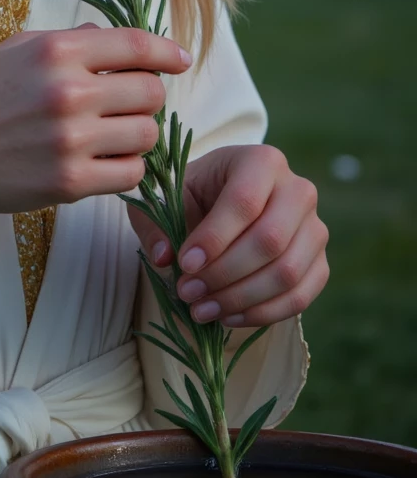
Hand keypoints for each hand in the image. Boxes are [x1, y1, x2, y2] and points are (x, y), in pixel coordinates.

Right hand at [0, 22, 191, 218]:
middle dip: (149, 97)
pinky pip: (132, 175)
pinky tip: (107, 161)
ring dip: (140, 135)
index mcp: (57, 50)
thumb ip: (69, 39)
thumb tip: (110, 35)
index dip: (167, 52)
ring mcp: (71, 140)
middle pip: (151, 93)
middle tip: (130, 104)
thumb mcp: (18, 49)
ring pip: (148, 135)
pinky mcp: (70, 182)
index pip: (136, 44)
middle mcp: (68, 91)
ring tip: (115, 134)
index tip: (181, 60)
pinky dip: (128, 168)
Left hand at [126, 144, 328, 328]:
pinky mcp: (319, 262)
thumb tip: (164, 258)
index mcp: (261, 161)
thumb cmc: (196, 195)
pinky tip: (228, 317)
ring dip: (241, 299)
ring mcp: (315, 227)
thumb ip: (157, 224)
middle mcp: (298, 190)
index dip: (214, 238)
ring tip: (202, 309)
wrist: (226, 204)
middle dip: (225, 274)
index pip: (244, 202)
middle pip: (270, 240)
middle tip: (188, 292)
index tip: (184, 264)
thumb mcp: (168, 198)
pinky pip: (300, 296)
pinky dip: (263, 314)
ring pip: (287, 273)